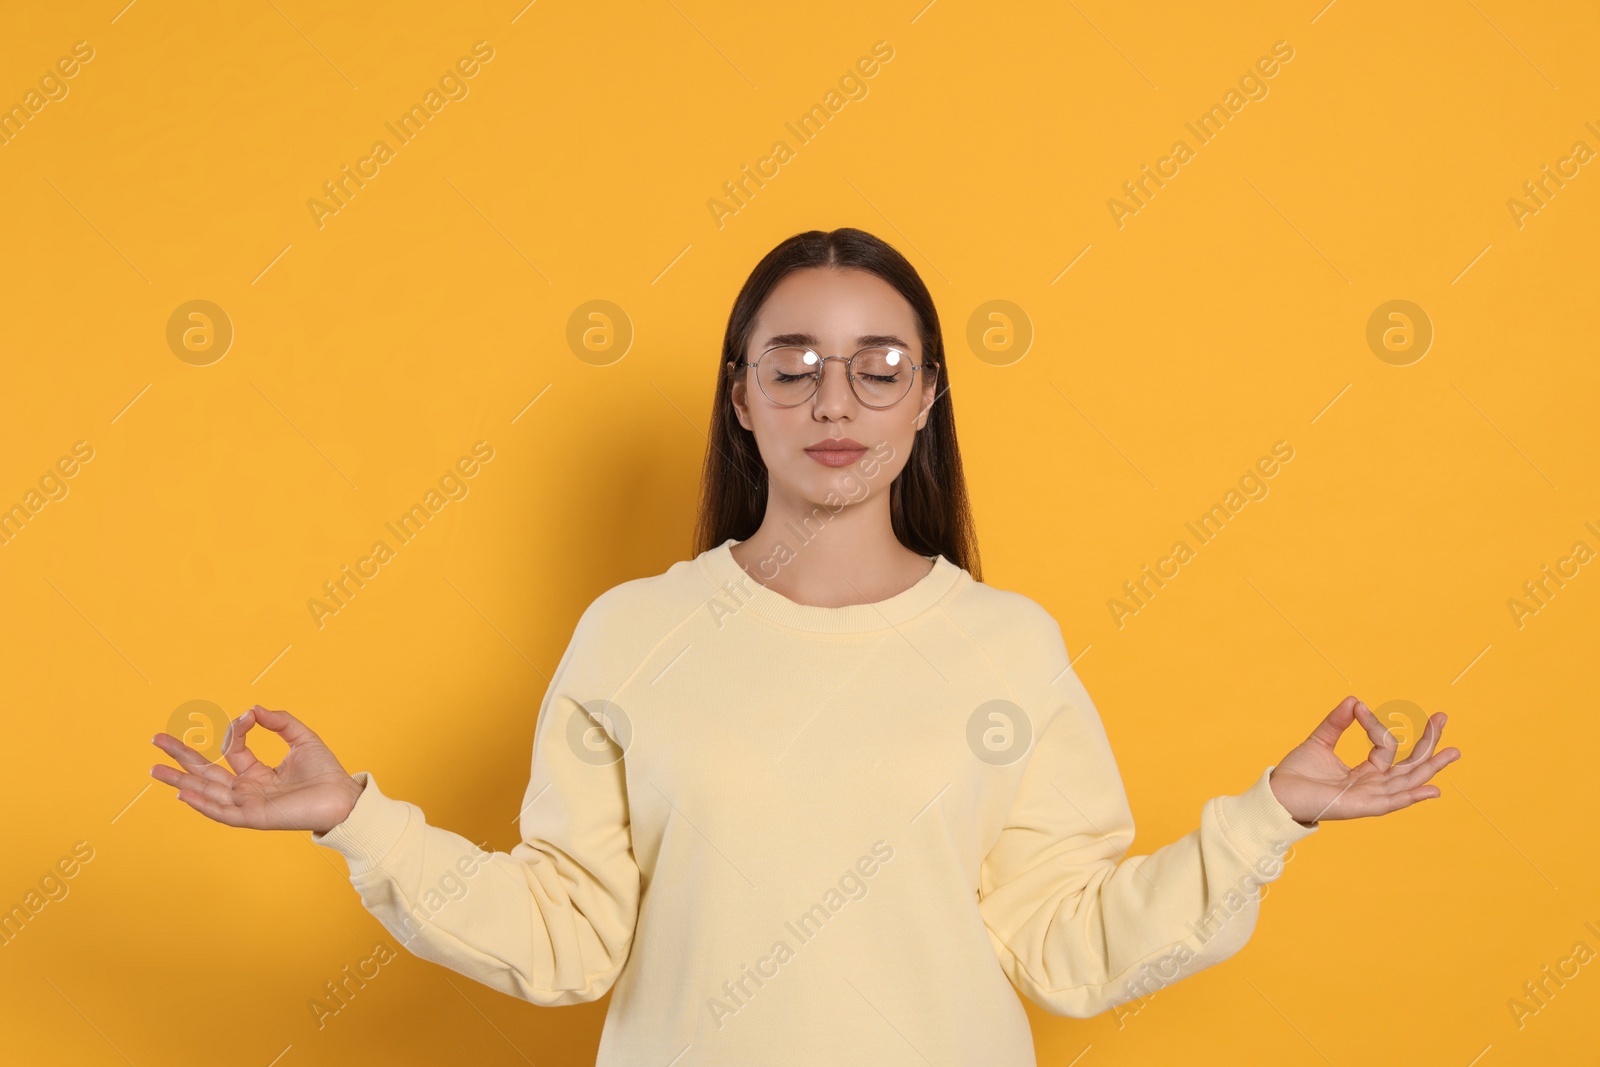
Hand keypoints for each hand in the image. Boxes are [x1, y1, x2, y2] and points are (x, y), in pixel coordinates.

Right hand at [150, 705, 365, 833]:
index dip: (235, 731)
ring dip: (180, 780)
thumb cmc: (326, 772)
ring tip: (155, 769)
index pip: (233, 750)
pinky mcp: (254, 817)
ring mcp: (248, 804)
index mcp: (257, 772)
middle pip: (206, 773)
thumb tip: (252, 709)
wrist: (343, 797)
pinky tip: (183, 792)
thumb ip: (279, 721)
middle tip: (156, 741)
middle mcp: (247, 789)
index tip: (246, 717)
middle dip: (181, 757)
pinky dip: (202, 804)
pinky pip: (223, 812)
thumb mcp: (302, 738)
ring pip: (207, 792)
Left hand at [1268, 695, 1459, 823]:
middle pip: (1410, 765)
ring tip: (1454, 751)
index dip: (1376, 725)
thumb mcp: (1319, 741)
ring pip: (1408, 781)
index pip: (1386, 747)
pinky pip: (1391, 802)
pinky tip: (1433, 789)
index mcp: (1365, 772)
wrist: (1277, 794)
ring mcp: (1370, 797)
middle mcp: (1373, 785)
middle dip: (1429, 744)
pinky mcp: (1361, 807)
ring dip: (1431, 767)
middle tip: (1443, 718)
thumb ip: (1337, 723)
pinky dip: (1412, 796)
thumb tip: (1354, 700)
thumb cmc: (1297, 774)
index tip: (1359, 708)